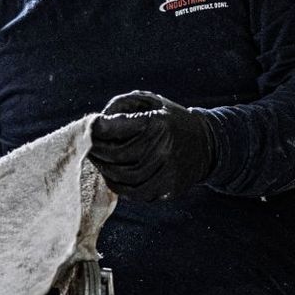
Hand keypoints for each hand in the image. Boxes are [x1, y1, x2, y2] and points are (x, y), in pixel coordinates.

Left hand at [89, 90, 215, 201]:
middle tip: (88, 147)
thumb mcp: (151, 101)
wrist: (206, 144)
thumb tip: (99, 121)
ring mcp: (167, 171)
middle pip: (116, 155)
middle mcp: (163, 148)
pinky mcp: (169, 188)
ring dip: (105, 170)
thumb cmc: (170, 120)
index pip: (115, 129)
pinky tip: (113, 176)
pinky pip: (135, 194)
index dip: (96, 130)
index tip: (88, 129)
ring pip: (123, 177)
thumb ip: (123, 104)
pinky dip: (119, 186)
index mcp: (157, 122)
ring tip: (99, 161)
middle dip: (97, 151)